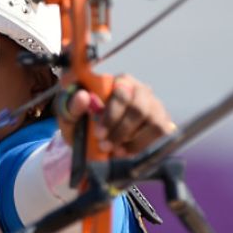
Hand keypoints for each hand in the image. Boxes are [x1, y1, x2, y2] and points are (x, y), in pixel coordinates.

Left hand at [56, 74, 175, 157]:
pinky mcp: (162, 120)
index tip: (99, 133)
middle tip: (105, 146)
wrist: (93, 138)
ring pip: (152, 121)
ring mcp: (153, 104)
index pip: (121, 93)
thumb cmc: (82, 120)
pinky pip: (160, 131)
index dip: (111, 115)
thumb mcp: (70, 114)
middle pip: (139, 108)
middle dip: (121, 130)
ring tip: (115, 151)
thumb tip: (82, 97)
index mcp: (117, 81)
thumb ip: (72, 105)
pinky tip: (126, 152)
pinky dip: (142, 145)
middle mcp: (139, 88)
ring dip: (132, 140)